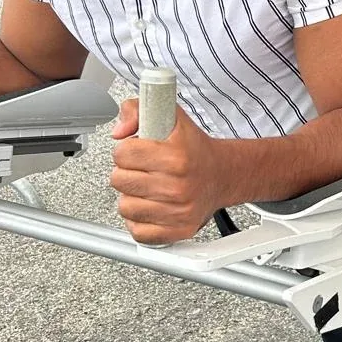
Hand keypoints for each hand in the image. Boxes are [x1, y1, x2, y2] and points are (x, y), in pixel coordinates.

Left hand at [110, 96, 221, 243]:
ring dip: (132, 197)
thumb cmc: (195, 150)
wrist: (223, 175)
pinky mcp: (177, 231)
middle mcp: (178, 186)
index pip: (123, 154)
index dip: (126, 150)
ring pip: (125, 207)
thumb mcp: (171, 118)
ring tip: (147, 188)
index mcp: (176, 157)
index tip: (137, 151)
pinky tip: (151, 207)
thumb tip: (118, 131)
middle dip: (127, 172)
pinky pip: (138, 231)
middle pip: (119, 181)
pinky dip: (140, 221)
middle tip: (143, 169)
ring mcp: (178, 212)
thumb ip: (138, 110)